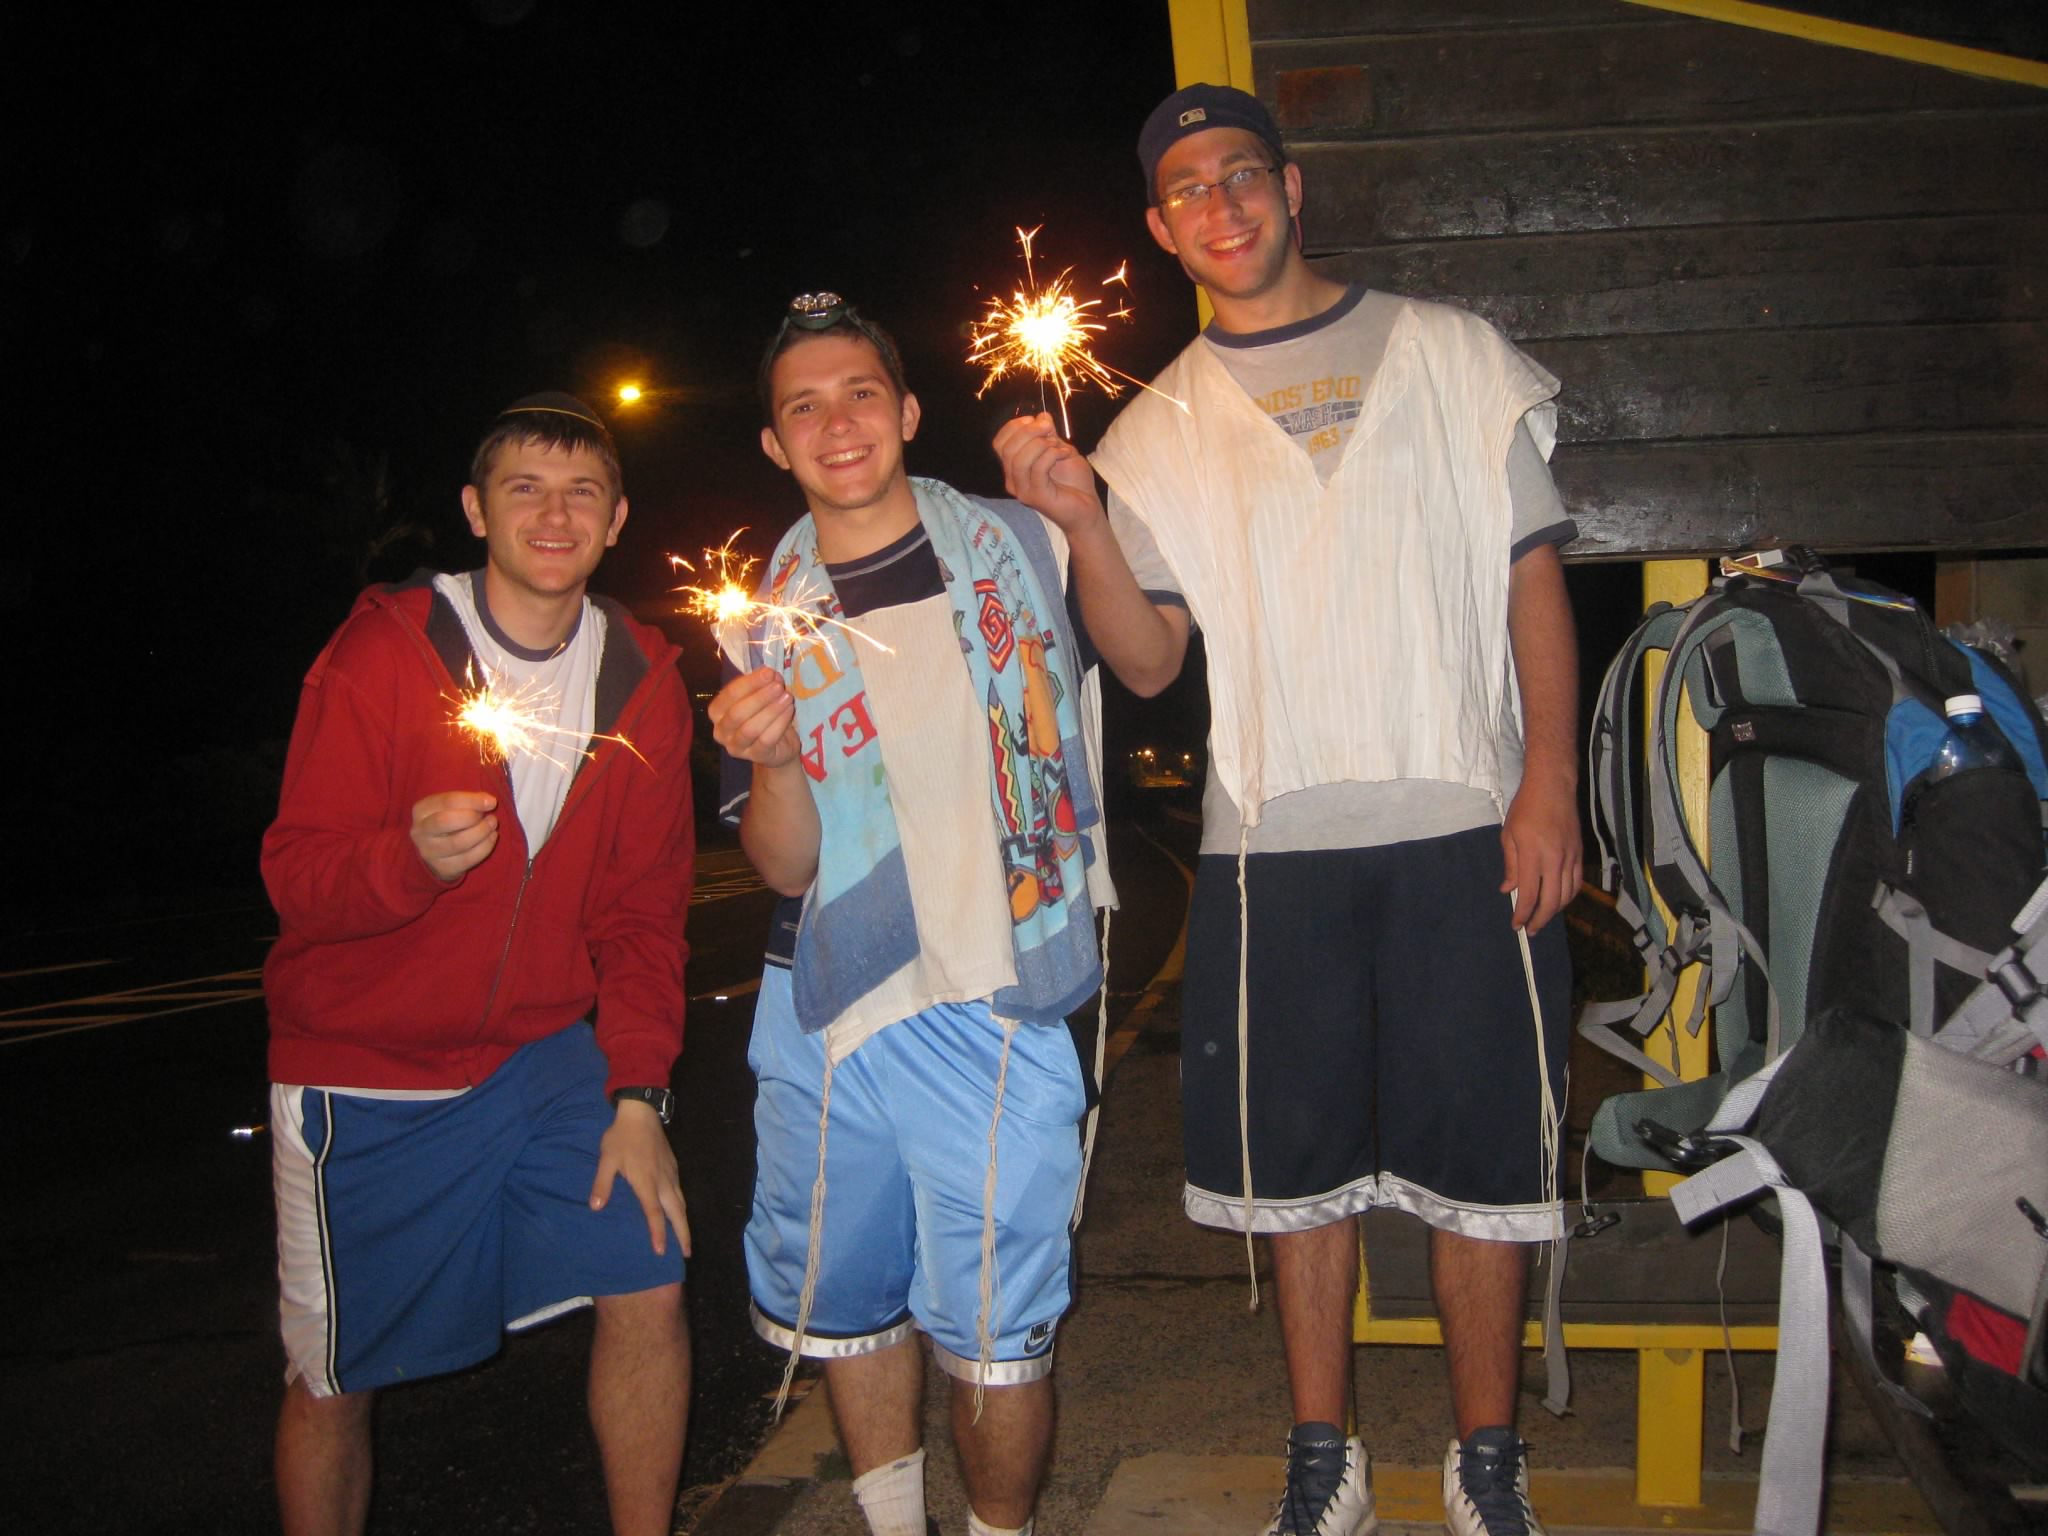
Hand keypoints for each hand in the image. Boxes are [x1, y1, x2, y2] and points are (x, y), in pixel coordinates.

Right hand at [409, 791, 498, 881]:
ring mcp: (428, 852)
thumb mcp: (453, 806)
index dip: (472, 800)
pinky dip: (484, 847)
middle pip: (447, 821)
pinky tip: (492, 837)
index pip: (447, 801)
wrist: (438, 851)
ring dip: (482, 832)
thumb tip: (489, 801)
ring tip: (493, 825)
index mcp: (421, 810)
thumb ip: (468, 800)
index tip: (492, 801)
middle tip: (490, 816)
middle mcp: (420, 831)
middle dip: (473, 817)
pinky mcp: (442, 868)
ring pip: (458, 843)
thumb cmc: (449, 820)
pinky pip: (467, 859)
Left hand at [590, 1098, 691, 1257]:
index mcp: (646, 1181)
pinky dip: (682, 1207)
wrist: (641, 1112)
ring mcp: (671, 1173)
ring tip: (686, 1239)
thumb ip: (602, 1184)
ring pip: (682, 1202)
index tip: (661, 1251)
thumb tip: (595, 1208)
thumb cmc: (621, 1136)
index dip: (658, 1233)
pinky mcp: (674, 1166)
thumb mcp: (607, 1159)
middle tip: (687, 1253)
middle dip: (683, 1234)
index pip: (654, 1212)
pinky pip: (681, 1192)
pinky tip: (679, 1212)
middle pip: (677, 1212)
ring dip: (684, 1222)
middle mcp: (663, 1180)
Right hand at [709, 667, 799, 767]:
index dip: (749, 683)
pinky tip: (789, 711)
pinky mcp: (756, 756)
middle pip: (737, 713)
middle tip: (778, 686)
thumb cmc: (764, 717)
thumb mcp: (760, 697)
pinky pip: (767, 739)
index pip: (729, 695)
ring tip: (787, 697)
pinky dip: (779, 723)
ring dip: (771, 710)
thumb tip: (771, 674)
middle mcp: (721, 731)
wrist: (778, 746)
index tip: (769, 673)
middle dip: (760, 697)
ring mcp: (737, 747)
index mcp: (717, 712)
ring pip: (750, 728)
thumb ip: (762, 685)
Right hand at [994, 412, 1105, 535]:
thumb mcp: (1060, 450)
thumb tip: (1041, 415)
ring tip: (1058, 445)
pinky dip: (1052, 455)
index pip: (999, 443)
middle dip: (1028, 431)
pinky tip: (1065, 454)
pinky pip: (1037, 468)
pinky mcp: (1036, 497)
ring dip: (1040, 444)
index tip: (1036, 420)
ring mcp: (1023, 490)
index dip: (1014, 427)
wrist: (1088, 509)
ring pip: (1018, 459)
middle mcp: (1013, 480)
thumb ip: (1049, 435)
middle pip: (1007, 449)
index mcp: (1014, 468)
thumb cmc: (1074, 483)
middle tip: (1050, 428)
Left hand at [1500, 777, 1582, 933]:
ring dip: (1555, 910)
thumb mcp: (1509, 835)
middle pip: (1552, 901)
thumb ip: (1511, 865)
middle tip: (1531, 930)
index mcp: (1533, 855)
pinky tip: (1558, 900)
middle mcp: (1555, 860)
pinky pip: (1576, 883)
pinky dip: (1568, 896)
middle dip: (1540, 920)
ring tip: (1542, 917)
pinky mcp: (1580, 854)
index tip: (1516, 925)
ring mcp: (1571, 857)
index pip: (1529, 894)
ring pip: (1567, 895)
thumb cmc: (1525, 808)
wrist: (1553, 787)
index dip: (1523, 914)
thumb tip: (1509, 890)